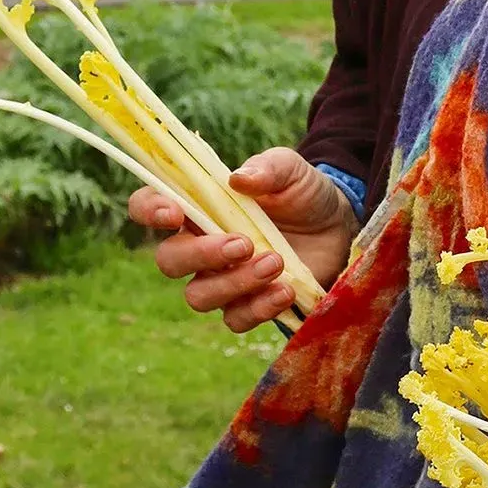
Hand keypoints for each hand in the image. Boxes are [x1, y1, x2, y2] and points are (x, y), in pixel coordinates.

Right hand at [127, 146, 359, 333]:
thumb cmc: (302, 194)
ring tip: (275, 263)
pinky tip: (285, 290)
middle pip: (169, 260)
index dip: (149, 210)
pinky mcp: (248, 304)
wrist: (338, 228)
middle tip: (244, 244)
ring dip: (235, 282)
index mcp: (199, 205)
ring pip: (199, 296)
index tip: (174, 214)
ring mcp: (221, 279)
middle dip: (201, 255)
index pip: (148, 206)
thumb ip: (268, 167)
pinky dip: (258, 308)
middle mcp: (200, 245)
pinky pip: (235, 319)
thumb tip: (238, 179)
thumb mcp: (292, 171)